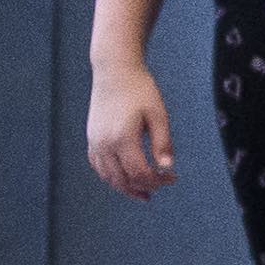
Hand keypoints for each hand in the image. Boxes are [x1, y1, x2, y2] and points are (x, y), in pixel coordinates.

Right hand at [86, 66, 172, 198]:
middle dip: (143, 187)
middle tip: (160, 187)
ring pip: (108, 176)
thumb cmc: (140, 91)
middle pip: (122, 179)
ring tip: (143, 191)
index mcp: (123, 139)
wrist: (115, 73)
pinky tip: (124, 178)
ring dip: (125, 187)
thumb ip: (163, 143)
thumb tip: (168, 167)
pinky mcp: (91, 139)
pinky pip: (98, 166)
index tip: (173, 177)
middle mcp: (104, 144)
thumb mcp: (158, 115)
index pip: (140, 173)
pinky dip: (111, 176)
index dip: (158, 180)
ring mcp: (94, 142)